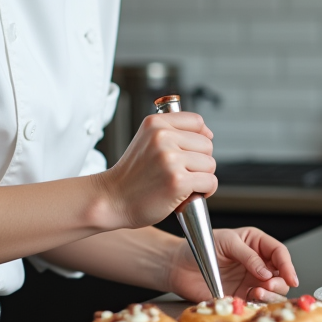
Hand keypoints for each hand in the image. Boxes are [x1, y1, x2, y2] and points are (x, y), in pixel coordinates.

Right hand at [99, 112, 216, 229]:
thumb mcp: (146, 141)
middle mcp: (163, 137)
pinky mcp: (178, 180)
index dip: (201, 137)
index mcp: (155, 123)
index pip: (197, 121)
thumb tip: (207, 133)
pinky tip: (189, 195)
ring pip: (210, 164)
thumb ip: (172, 132)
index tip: (195, 150)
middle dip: (200, 162)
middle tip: (183, 173)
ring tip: (183, 184)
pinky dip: (205, 191)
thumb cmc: (131, 176)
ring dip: (202, 177)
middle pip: (207, 145)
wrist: (112, 199)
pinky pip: (210, 182)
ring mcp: (170, 158)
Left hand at [167, 226, 299, 303]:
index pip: (279, 253)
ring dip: (270, 294)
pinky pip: (257, 303)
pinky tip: (250, 299)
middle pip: (281, 275)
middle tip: (268, 285)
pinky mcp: (241, 296)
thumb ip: (248, 255)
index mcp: (256, 244)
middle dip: (280, 281)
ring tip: (257, 291)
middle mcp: (257, 263)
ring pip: (273, 292)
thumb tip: (266, 271)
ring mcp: (250, 281)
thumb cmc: (201, 247)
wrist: (179, 265)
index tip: (290, 277)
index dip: (287, 265)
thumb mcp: (226, 242)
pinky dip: (258, 303)